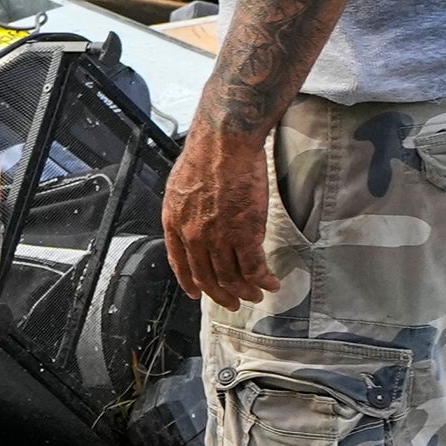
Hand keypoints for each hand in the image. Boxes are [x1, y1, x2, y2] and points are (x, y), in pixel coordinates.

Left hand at [161, 121, 280, 309]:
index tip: (197, 293)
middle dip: (221, 295)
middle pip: (207, 277)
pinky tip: (271, 283)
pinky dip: (263, 280)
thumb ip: (186, 210)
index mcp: (175, 222)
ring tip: (255, 295)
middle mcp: (193, 235)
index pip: (180, 263)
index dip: (189, 282)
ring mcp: (218, 237)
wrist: (225, 142)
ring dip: (246, 292)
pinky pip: (254, 268)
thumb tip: (193, 222)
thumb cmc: (207, 155)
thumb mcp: (181, 186)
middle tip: (232, 303)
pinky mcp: (245, 234)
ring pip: (232, 278)